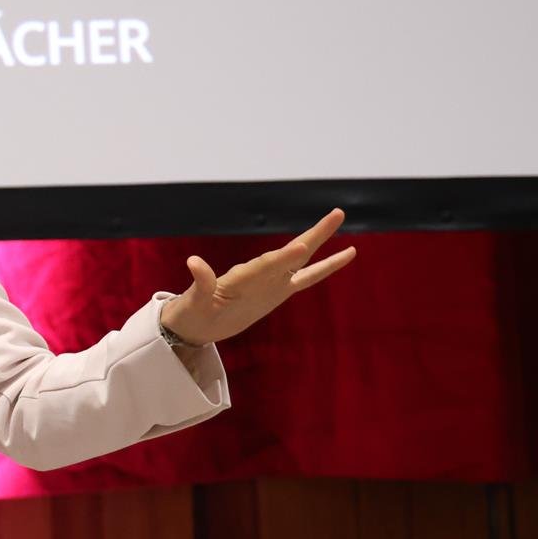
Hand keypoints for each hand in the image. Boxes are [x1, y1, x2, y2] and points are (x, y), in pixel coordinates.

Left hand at [160, 208, 356, 344]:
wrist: (196, 325)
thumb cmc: (192, 312)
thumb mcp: (193, 302)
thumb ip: (200, 283)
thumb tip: (193, 261)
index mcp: (242, 277)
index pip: (266, 265)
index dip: (283, 258)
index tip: (302, 246)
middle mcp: (260, 275)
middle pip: (291, 252)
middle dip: (313, 235)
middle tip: (336, 213)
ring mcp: (272, 282)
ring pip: (303, 260)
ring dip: (322, 243)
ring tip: (338, 219)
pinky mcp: (279, 292)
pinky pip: (307, 278)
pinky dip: (325, 267)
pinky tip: (345, 254)